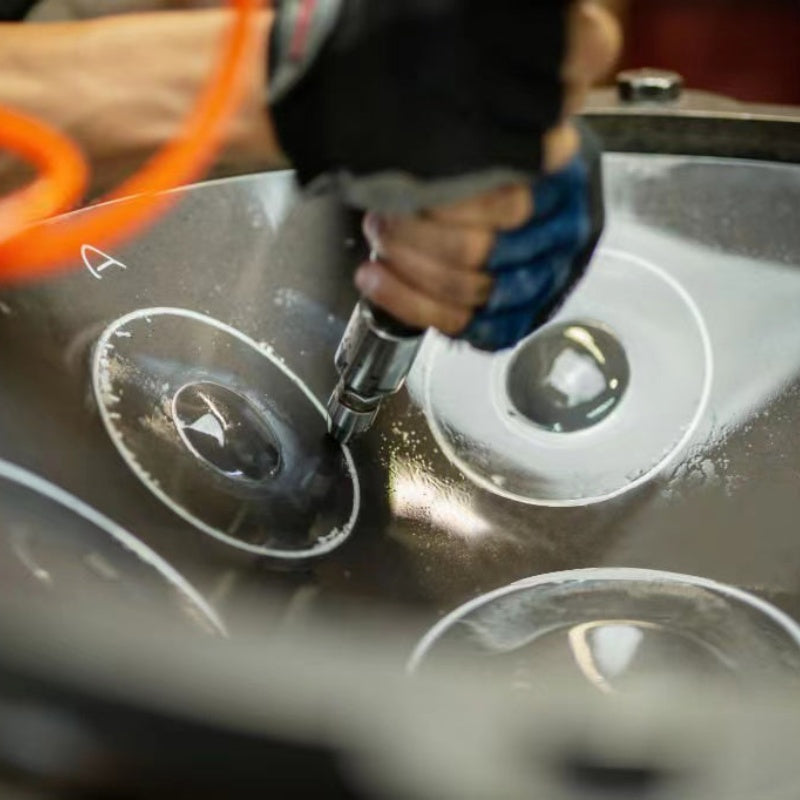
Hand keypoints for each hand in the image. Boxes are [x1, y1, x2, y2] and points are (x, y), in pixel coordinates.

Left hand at [355, 2, 619, 338]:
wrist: (518, 187)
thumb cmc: (498, 148)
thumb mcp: (519, 110)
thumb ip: (551, 76)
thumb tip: (579, 41)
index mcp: (563, 183)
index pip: (506, 205)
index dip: (449, 201)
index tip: (408, 182)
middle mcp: (557, 238)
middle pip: (479, 253)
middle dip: (416, 235)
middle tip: (382, 213)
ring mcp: (534, 284)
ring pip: (468, 292)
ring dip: (409, 267)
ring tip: (377, 238)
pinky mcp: (508, 317)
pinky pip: (461, 325)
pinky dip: (410, 304)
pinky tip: (376, 280)